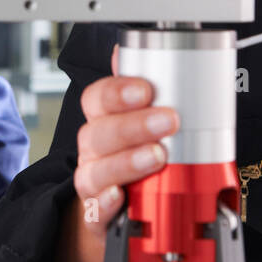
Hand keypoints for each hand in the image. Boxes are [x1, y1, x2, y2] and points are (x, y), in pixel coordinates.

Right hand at [73, 45, 177, 237]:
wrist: (126, 207)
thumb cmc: (136, 154)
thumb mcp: (143, 117)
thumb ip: (145, 86)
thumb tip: (140, 47)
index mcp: (103, 120)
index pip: (97, 98)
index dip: (118, 91)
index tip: (145, 89)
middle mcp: (94, 149)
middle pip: (97, 132)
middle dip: (132, 125)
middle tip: (167, 121)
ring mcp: (93, 181)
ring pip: (96, 169)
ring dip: (127, 161)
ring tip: (157, 157)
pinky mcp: (97, 214)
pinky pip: (95, 209)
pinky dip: (106, 203)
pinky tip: (122, 196)